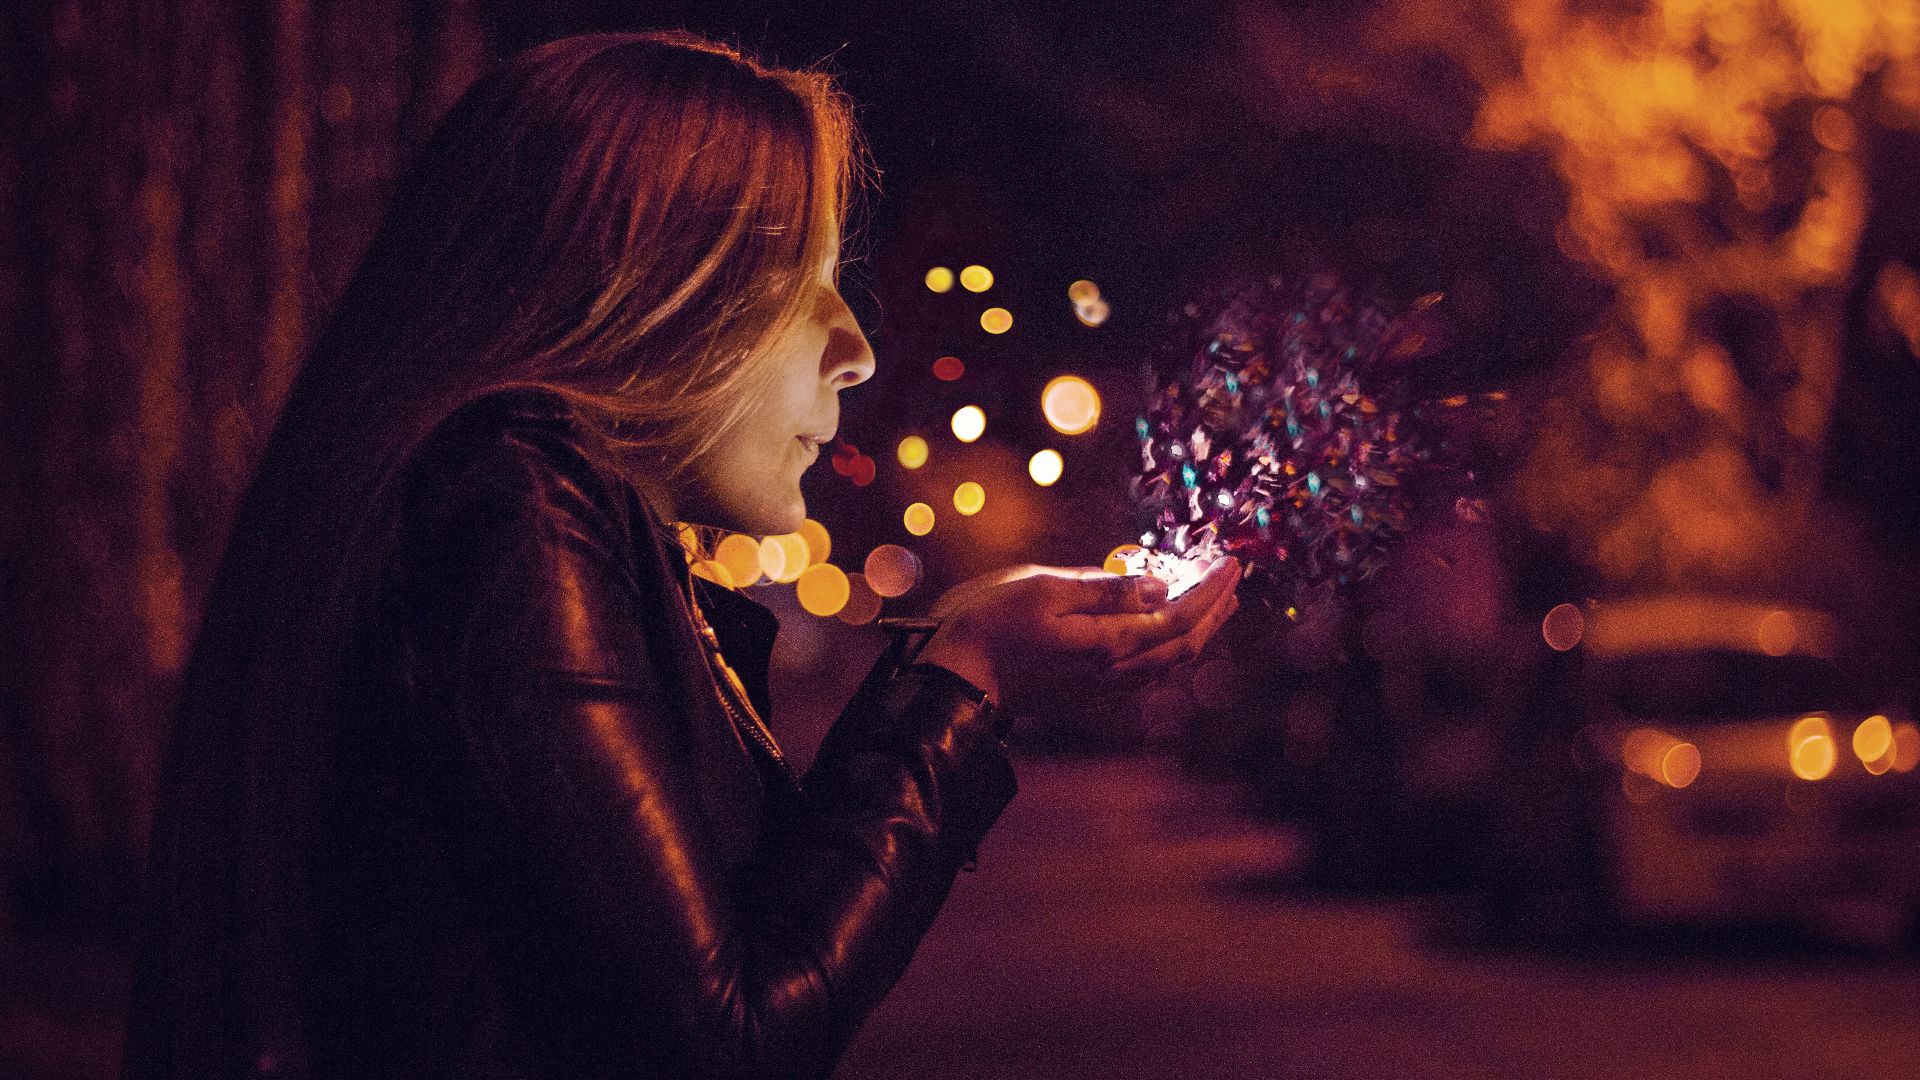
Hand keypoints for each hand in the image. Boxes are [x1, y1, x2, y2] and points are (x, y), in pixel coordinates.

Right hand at [915, 557, 1240, 716]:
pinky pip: (1146, 673)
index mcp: (1110, 643)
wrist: (955, 681)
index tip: (1231, 561)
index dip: (1212, 590)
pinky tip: (1165, 636)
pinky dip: (1168, 649)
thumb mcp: (1045, 589)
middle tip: (1233, 580)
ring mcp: (1101, 688)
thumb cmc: (991, 626)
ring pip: (1168, 664)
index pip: (1180, 616)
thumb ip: (1105, 589)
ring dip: (1196, 632)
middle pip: (1184, 645)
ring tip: (1213, 606)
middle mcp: (1115, 672)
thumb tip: (1159, 585)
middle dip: (1215, 611)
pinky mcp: (1086, 694)